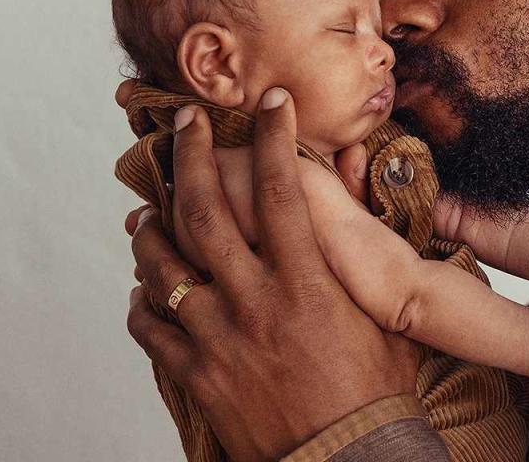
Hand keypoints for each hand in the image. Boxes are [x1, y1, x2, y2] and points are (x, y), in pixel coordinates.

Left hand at [122, 86, 419, 460]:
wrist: (346, 457)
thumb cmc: (374, 389)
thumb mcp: (385, 316)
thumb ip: (369, 261)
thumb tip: (369, 211)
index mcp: (306, 282)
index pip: (282, 191)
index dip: (273, 138)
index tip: (269, 102)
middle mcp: (254, 301)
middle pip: (206, 213)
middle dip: (191, 157)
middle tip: (186, 122)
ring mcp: (218, 338)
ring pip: (164, 266)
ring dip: (152, 229)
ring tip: (148, 209)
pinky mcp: (197, 375)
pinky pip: (151, 328)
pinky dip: (143, 300)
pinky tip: (148, 288)